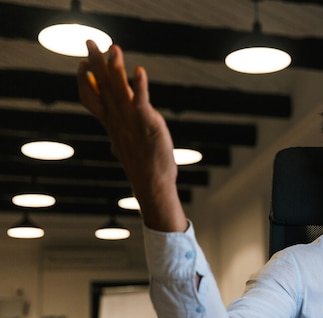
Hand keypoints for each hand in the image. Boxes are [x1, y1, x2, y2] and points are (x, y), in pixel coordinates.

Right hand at [77, 41, 186, 231]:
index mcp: (111, 123)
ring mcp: (131, 120)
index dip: (85, 80)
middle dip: (95, 63)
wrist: (152, 182)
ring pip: (119, 90)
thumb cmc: (142, 166)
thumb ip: (120, 139)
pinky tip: (139, 71)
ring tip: (113, 48)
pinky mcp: (147, 123)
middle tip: (89, 42)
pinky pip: (141, 101)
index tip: (83, 63)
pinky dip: (139, 85)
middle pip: (102, 87)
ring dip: (115, 68)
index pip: (90, 98)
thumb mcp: (125, 148)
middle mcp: (117, 119)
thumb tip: (115, 144)